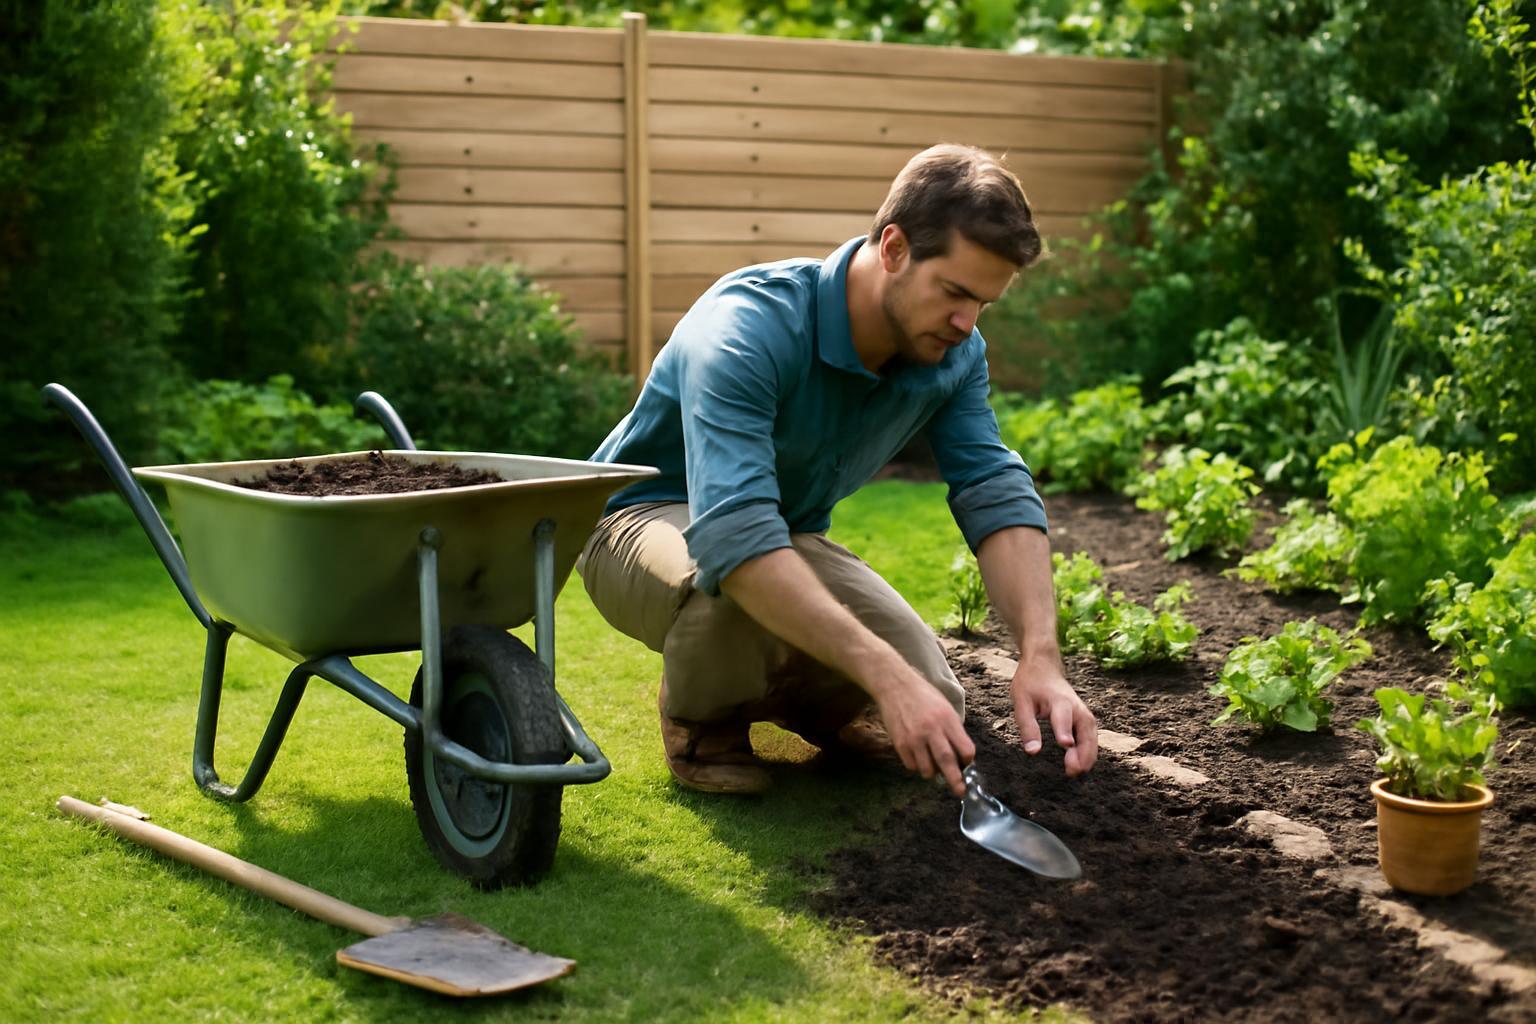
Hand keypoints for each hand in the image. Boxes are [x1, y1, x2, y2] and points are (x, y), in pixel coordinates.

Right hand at [872, 666, 974, 796]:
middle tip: (960, 791)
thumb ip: (953, 730)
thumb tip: (960, 755)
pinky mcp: (899, 743)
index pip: (965, 748)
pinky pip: (911, 766)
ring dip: (933, 772)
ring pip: (927, 769)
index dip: (968, 759)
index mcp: (947, 719)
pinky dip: (917, 766)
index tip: (966, 762)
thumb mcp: (945, 708)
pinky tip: (918, 755)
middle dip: (955, 780)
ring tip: (932, 762)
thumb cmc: (923, 696)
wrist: (895, 686)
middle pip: (947, 761)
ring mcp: (914, 738)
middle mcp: (931, 730)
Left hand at [1011, 655, 1096, 776]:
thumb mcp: (1021, 702)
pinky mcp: (1084, 718)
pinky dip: (1088, 752)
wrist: (1043, 666)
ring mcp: (1083, 712)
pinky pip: (1091, 737)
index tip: (1066, 744)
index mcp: (1058, 700)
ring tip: (1075, 773)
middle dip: (1082, 752)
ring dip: (1087, 756)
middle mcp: (1076, 707)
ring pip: (1092, 737)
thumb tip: (1033, 752)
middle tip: (1071, 771)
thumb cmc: (1030, 683)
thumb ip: (1028, 727)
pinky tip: (1080, 765)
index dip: (1064, 731)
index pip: (1063, 717)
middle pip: (1086, 731)